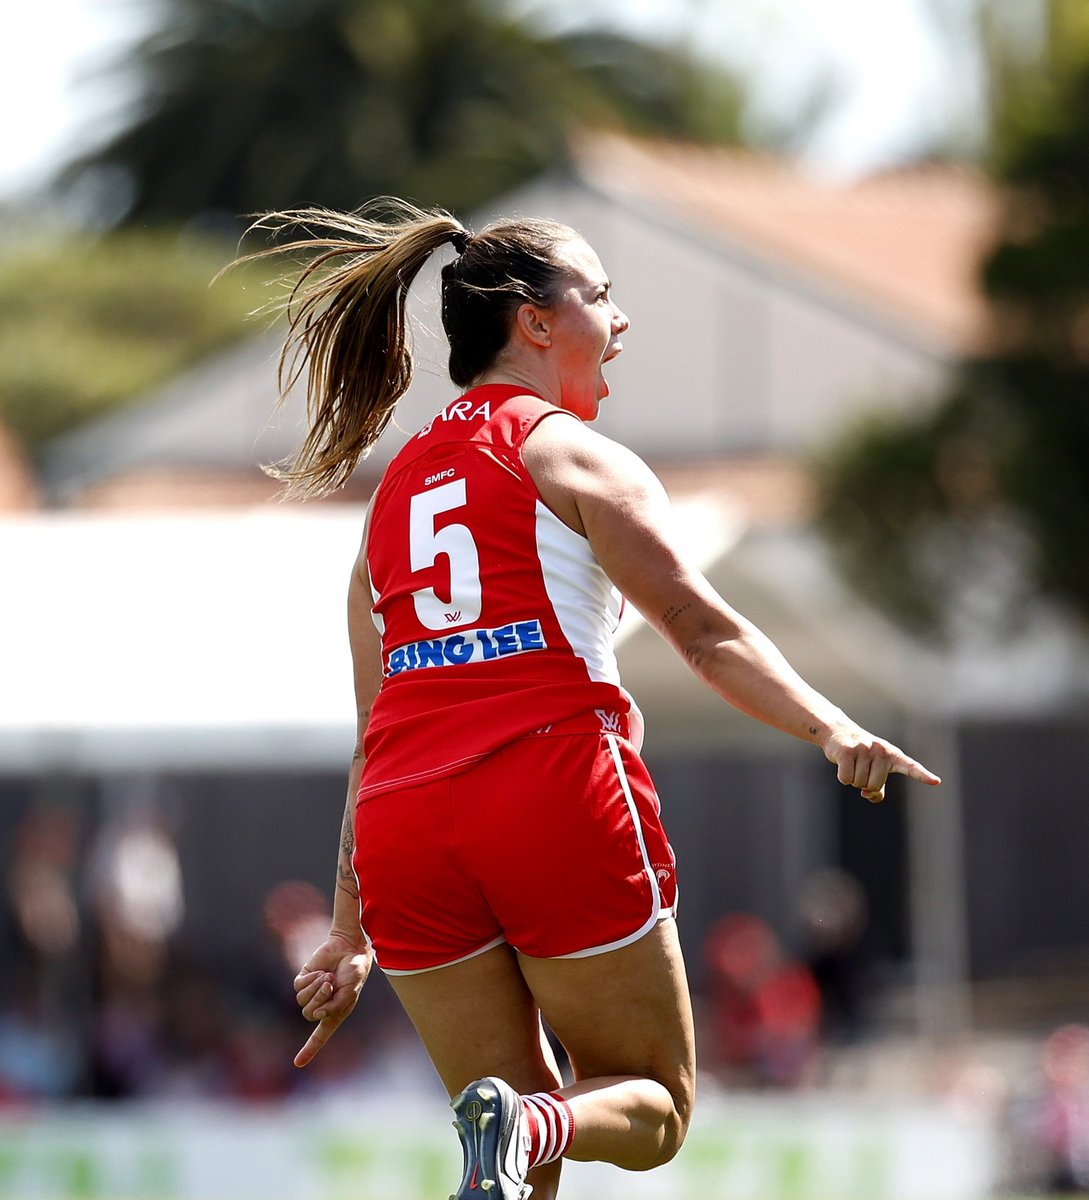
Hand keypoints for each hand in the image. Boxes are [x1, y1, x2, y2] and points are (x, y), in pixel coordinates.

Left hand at [293, 930, 372, 1067]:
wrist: (350, 947)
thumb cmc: (355, 970)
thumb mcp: (350, 991)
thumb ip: (335, 1006)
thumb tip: (316, 1015)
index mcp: (334, 1012)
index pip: (319, 1035)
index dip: (309, 1049)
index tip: (298, 1063)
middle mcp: (321, 1004)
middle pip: (308, 1014)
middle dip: (319, 999)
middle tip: (330, 984)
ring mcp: (311, 992)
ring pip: (302, 1001)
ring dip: (315, 988)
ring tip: (328, 977)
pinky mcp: (304, 978)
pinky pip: (299, 986)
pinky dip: (310, 979)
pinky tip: (320, 971)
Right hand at [821, 723, 940, 802]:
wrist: (839, 733)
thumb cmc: (861, 755)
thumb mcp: (874, 769)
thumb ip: (877, 788)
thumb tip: (869, 794)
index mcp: (892, 755)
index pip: (910, 766)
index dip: (922, 775)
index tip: (936, 782)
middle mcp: (881, 750)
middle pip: (874, 785)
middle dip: (864, 784)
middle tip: (860, 768)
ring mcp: (864, 749)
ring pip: (859, 783)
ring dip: (853, 780)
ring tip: (852, 764)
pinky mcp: (847, 751)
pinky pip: (846, 779)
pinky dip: (843, 777)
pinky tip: (842, 764)